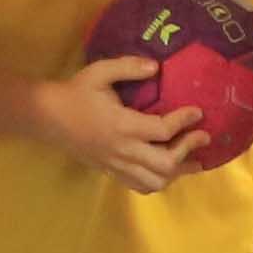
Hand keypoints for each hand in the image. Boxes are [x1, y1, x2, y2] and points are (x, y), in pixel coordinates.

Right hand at [34, 51, 204, 192]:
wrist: (48, 117)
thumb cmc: (76, 92)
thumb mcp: (100, 72)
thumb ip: (128, 67)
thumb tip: (156, 67)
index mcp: (121, 125)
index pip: (162, 130)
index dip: (184, 122)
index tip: (199, 112)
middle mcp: (122, 149)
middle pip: (164, 164)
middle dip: (188, 151)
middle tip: (203, 137)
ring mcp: (116, 164)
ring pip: (154, 182)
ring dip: (177, 172)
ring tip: (194, 161)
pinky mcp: (110, 171)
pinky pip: (139, 186)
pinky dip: (158, 181)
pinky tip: (168, 171)